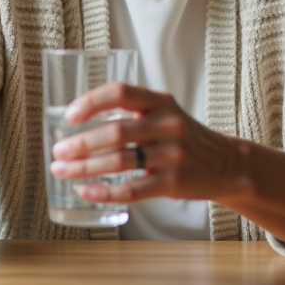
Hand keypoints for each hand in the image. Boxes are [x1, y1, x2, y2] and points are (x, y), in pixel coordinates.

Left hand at [50, 82, 284, 245]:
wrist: (226, 164)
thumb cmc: (183, 136)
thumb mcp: (164, 112)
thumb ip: (130, 110)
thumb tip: (77, 117)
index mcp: (160, 101)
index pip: (120, 92)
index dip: (91, 102)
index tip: (68, 116)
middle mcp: (167, 124)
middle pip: (115, 132)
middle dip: (80, 143)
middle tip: (57, 151)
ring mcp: (172, 154)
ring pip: (120, 162)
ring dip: (85, 168)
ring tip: (62, 171)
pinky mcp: (174, 182)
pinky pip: (133, 190)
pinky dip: (105, 191)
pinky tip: (86, 191)